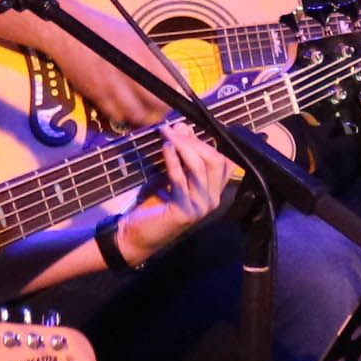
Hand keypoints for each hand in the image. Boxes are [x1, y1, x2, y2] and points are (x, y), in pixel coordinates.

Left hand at [117, 121, 237, 259]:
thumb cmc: (156, 204)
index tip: (185, 129)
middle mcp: (212, 200)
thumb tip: (182, 126)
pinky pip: (180, 179)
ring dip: (183, 146)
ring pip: (199, 167)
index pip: (222, 161)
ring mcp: (200, 207)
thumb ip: (180, 154)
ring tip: (168, 135)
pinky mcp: (184, 212)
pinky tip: (165, 148)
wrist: (137, 234)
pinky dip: (173, 160)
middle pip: (215, 161)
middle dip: (195, 141)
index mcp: (214, 191)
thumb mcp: (172, 175)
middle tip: (174, 129)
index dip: (206, 142)